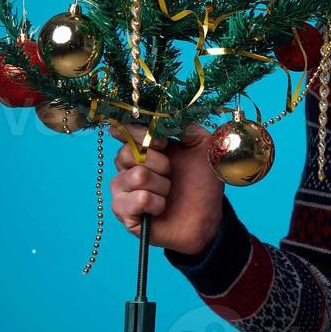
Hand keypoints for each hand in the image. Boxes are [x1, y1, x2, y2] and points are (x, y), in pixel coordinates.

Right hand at [109, 123, 224, 256]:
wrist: (207, 216)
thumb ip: (184, 126)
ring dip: (162, 185)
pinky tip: (161, 208)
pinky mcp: (124, 213)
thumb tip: (167, 115)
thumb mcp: (201, 145)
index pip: (124, 131)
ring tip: (169, 192)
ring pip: (136, 177)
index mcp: (143, 148)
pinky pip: (136, 200)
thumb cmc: (202, 181)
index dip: (142, 135)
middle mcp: (127, 167)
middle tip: (171, 173)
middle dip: (159, 163)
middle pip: (126, 154)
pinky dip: (156, 203)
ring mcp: (123, 190)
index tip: (164, 143)